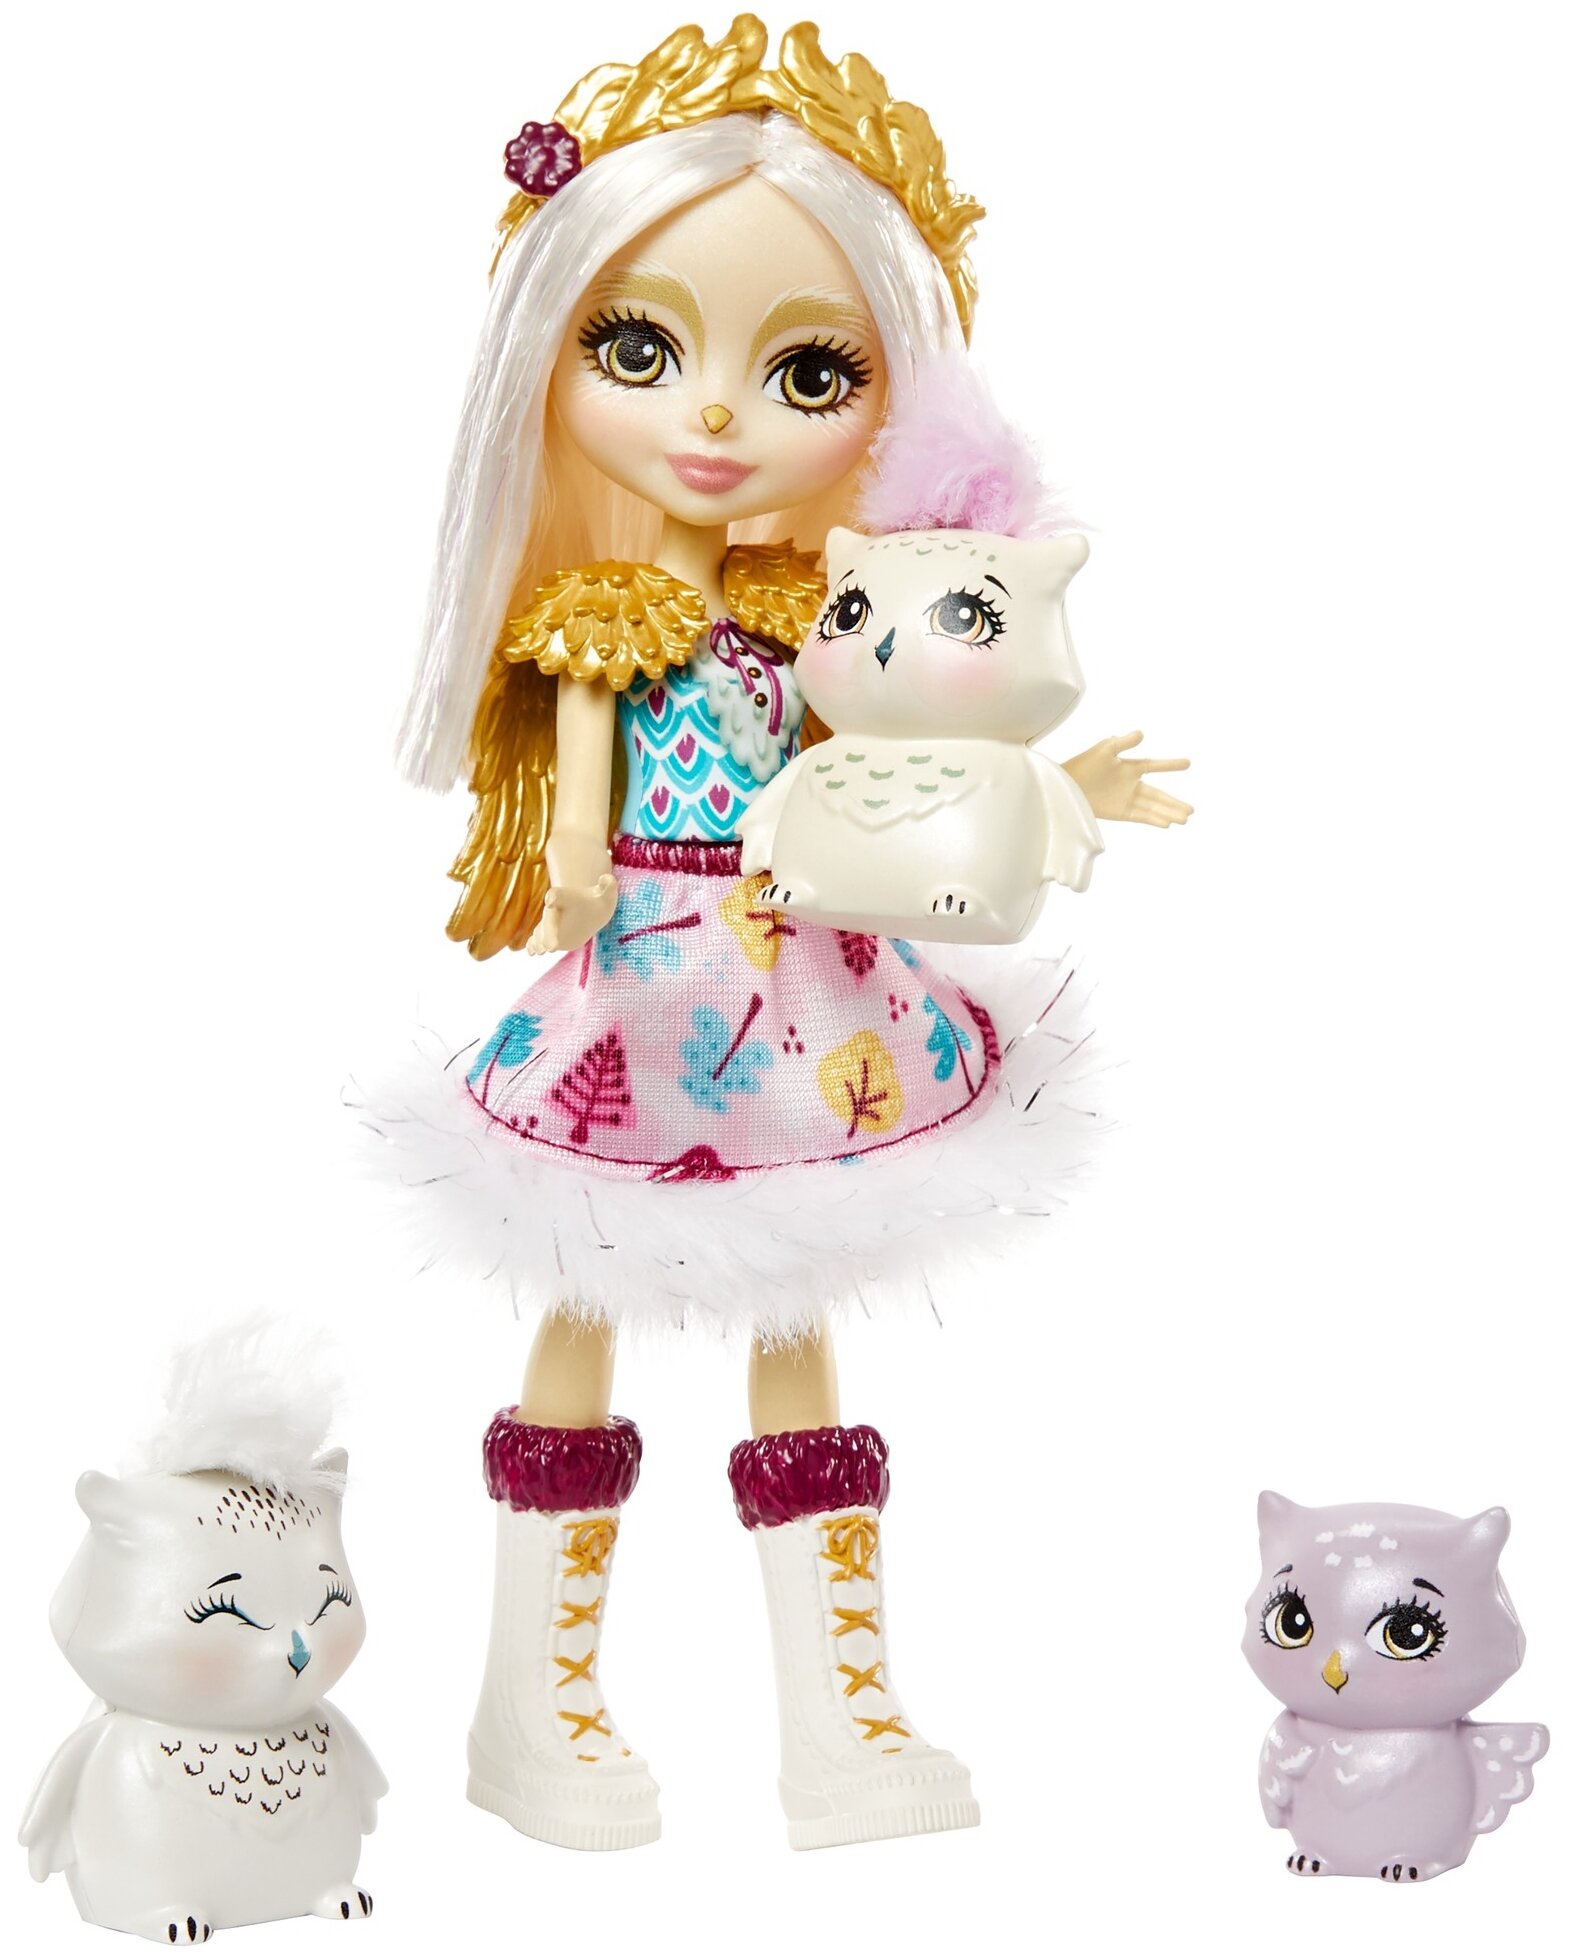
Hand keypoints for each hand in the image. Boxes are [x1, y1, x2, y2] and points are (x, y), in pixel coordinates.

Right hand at [526, 874, 616, 954]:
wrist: (588, 908)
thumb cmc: (597, 900)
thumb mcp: (606, 893)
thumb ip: (608, 885)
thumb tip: (606, 878)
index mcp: (565, 897)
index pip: (558, 895)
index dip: (554, 897)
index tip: (550, 900)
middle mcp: (554, 909)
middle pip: (548, 920)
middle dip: (548, 932)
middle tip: (552, 947)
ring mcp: (550, 922)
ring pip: (541, 931)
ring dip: (540, 940)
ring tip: (542, 950)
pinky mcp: (548, 934)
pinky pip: (538, 939)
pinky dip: (533, 945)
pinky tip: (532, 952)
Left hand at [1063, 730, 1191, 825]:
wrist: (1064, 785)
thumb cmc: (1082, 764)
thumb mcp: (1104, 750)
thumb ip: (1123, 743)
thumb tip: (1141, 733)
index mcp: (1129, 766)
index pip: (1154, 765)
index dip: (1170, 765)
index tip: (1188, 763)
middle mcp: (1130, 784)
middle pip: (1158, 794)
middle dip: (1174, 802)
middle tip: (1192, 810)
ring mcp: (1126, 799)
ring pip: (1152, 808)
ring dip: (1168, 813)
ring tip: (1185, 819)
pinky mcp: (1119, 812)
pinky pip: (1140, 816)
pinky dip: (1153, 819)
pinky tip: (1167, 824)